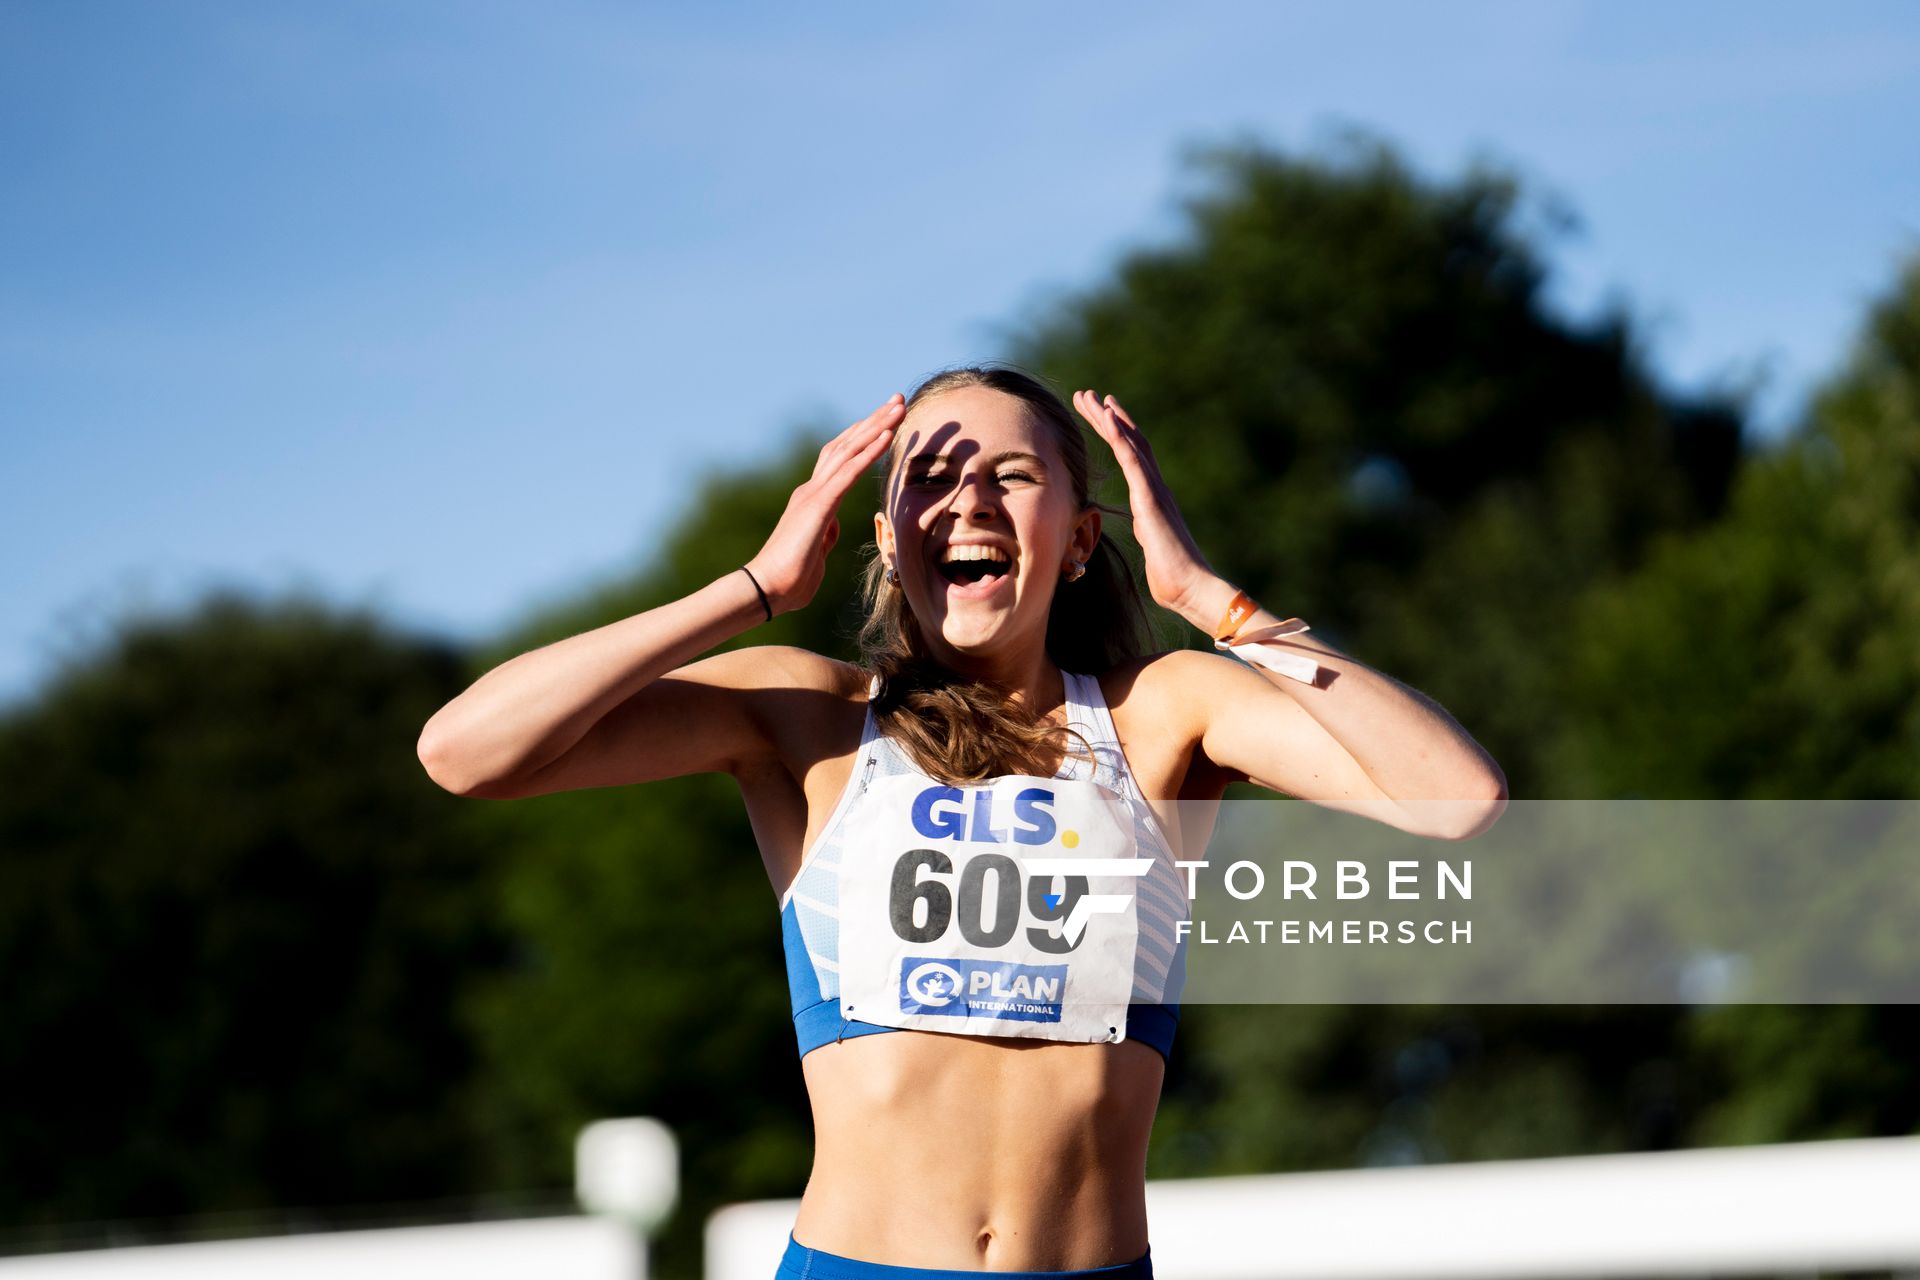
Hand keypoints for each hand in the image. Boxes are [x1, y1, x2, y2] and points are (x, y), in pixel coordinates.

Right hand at [746, 393, 902, 615]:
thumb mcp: (815, 553)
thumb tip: (831, 529)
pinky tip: (888, 435)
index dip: (863, 439)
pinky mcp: (818, 505)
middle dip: (873, 421)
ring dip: (876, 426)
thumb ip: (824, 537)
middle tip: (896, 400)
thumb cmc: (790, 579)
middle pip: (846, 445)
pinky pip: (849, 472)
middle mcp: (812, 489)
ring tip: (898, 406)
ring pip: (849, 450)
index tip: (885, 422)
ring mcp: (813, 494)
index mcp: (813, 500)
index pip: (841, 460)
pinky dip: (869, 451)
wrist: (767, 589)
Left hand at [1072, 389, 1217, 617]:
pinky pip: (1133, 460)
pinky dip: (1120, 437)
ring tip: (1091, 397)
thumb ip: (1148, 534)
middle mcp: (1156, 488)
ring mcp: (1155, 491)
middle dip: (1108, 418)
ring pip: (1131, 444)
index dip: (1116, 434)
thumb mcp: (1152, 550)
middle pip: (1131, 442)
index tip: (1100, 414)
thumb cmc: (1173, 579)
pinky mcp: (1151, 498)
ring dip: (1109, 418)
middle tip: (1088, 395)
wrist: (1192, 589)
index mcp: (1153, 499)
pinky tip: (1107, 417)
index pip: (1133, 458)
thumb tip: (1145, 531)